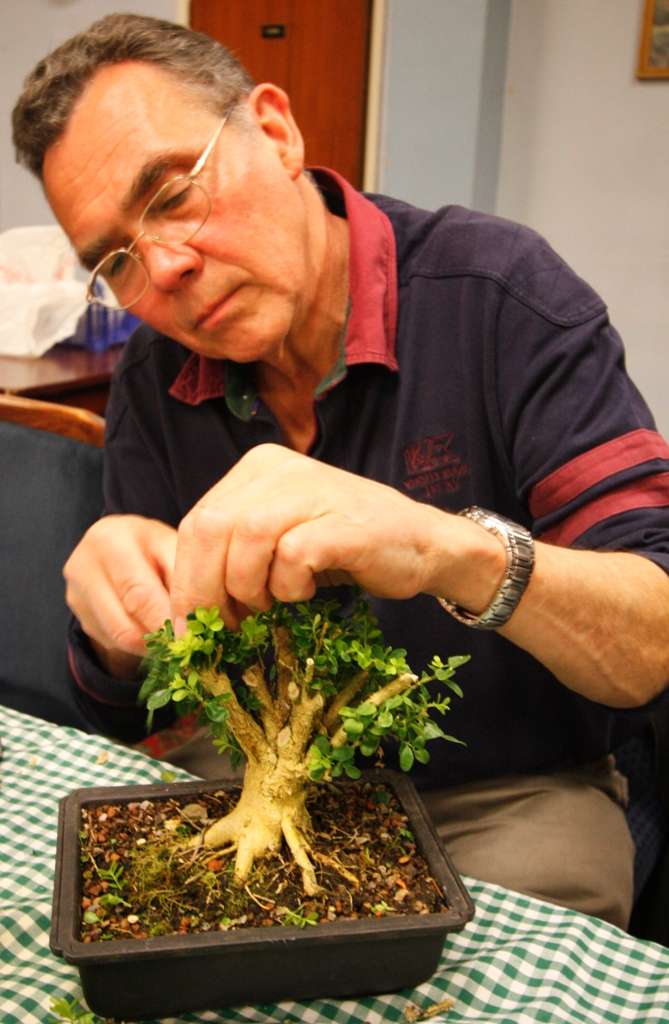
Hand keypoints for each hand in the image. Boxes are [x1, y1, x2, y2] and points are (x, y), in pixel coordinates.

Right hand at [64, 515, 176, 677]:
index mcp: (109, 541)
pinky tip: (154, 629)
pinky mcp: (79, 615)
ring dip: (150, 647)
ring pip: (119, 640)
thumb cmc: (154, 545)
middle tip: (187, 648)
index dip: (166, 622)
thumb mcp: (173, 547)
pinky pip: (112, 643)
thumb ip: (183, 578)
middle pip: (124, 626)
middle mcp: (83, 567)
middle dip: (160, 641)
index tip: (191, 639)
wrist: (119, 543)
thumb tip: (198, 619)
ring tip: (175, 639)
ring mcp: (75, 595)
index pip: (139, 594)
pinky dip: (138, 644)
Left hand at [170, 444, 505, 629]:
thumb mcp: (278, 544)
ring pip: (246, 538)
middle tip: (223, 628)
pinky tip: (307, 591)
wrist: (424, 545)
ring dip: (249, 586)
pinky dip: (290, 585)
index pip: (195, 523)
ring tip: (273, 604)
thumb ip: (233, 559)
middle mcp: (279, 469)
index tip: (194, 625)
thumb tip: (186, 615)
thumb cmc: (345, 550)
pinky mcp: (344, 520)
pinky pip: (293, 554)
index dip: (187, 580)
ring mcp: (314, 489)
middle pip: (209, 528)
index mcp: (256, 470)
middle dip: (206, 590)